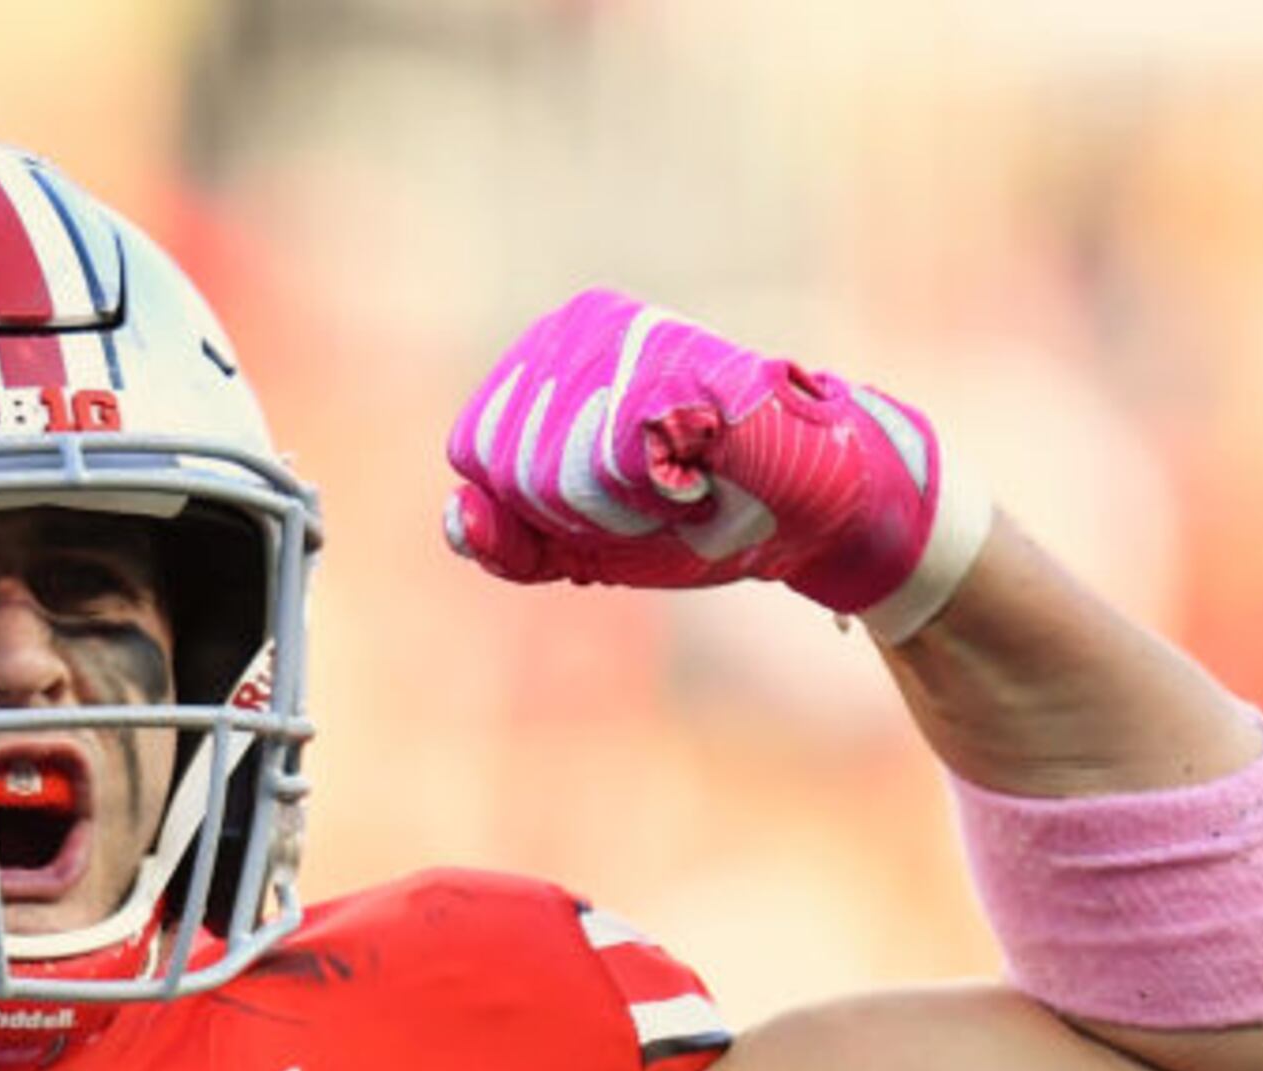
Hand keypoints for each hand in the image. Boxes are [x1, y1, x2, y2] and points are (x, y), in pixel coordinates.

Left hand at [442, 288, 986, 640]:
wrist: (807, 511)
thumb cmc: (691, 520)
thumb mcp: (579, 548)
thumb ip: (505, 544)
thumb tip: (455, 511)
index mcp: (541, 358)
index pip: (477, 455)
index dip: (538, 507)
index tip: (609, 502)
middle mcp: (576, 329)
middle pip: (510, 464)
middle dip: (577, 510)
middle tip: (651, 496)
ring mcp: (627, 335)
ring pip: (556, 465)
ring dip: (618, 505)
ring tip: (677, 482)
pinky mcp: (676, 356)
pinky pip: (613, 458)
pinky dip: (655, 492)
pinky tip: (696, 475)